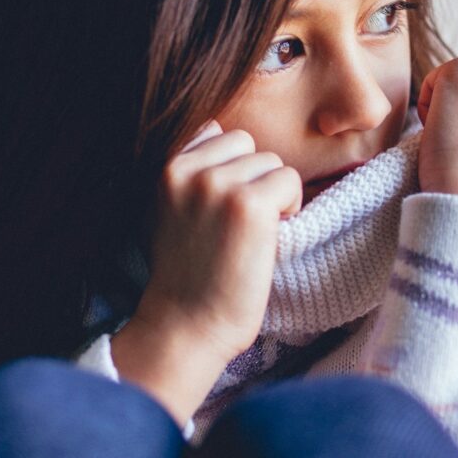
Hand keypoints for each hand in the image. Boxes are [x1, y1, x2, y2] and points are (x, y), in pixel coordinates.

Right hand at [112, 121, 301, 424]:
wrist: (186, 326)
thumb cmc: (185, 276)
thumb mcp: (169, 210)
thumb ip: (191, 172)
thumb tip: (220, 132)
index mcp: (167, 168)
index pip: (218, 133)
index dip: (232, 171)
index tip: (224, 211)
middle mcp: (190, 170)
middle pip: (249, 146)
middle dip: (253, 180)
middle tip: (240, 226)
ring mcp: (219, 184)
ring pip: (272, 162)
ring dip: (273, 196)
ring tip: (252, 235)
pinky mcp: (249, 204)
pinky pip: (290, 181)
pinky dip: (290, 208)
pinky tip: (268, 238)